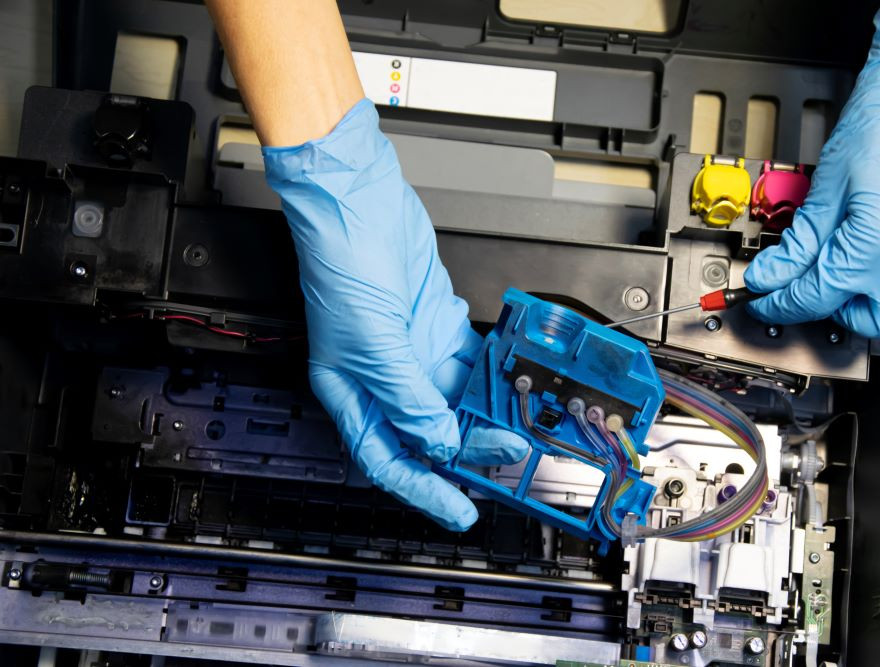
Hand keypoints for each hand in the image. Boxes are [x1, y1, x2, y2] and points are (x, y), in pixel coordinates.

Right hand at [263, 99, 527, 529]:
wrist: (358, 203)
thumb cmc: (341, 265)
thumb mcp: (373, 344)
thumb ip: (409, 398)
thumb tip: (440, 442)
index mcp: (352, 393)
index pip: (389, 458)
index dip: (424, 490)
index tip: (459, 511)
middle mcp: (384, 379)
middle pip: (430, 433)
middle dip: (469, 453)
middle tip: (508, 462)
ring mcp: (414, 353)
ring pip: (456, 401)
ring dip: (486, 417)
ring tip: (519, 430)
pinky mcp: (438, 326)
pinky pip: (471, 363)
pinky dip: (492, 376)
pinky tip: (513, 386)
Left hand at [744, 0, 879, 337]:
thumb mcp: (828, 184)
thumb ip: (800, 241)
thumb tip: (772, 274)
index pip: (818, 296)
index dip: (781, 301)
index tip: (762, 297)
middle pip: (863, 319)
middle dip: (824, 309)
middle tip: (794, 287)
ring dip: (865, 304)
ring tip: (835, 276)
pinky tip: (871, 260)